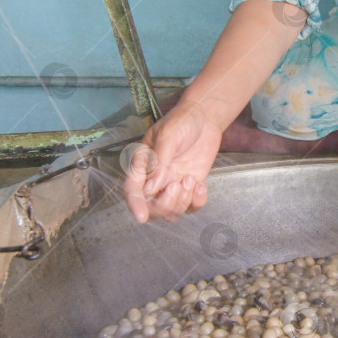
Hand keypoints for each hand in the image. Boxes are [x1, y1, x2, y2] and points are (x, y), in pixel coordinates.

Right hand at [123, 101, 222, 222]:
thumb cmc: (181, 122)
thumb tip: (151, 188)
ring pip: (172, 212)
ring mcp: (173, 185)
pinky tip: (200, 184)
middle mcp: (155, 180)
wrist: (204, 119)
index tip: (141, 218)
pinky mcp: (190, 188)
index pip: (133, 190)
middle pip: (152, 208)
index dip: (135, 205)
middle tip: (177, 185)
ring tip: (190, 179)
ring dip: (182, 202)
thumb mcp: (168, 137)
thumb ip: (159, 162)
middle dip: (165, 204)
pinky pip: (191, 207)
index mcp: (142, 165)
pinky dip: (197, 201)